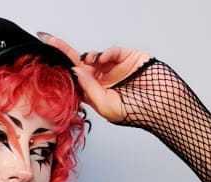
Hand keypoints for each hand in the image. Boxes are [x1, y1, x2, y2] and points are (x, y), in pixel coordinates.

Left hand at [36, 32, 153, 123]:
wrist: (164, 105)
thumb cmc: (137, 113)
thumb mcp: (106, 106)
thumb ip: (90, 89)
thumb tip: (76, 71)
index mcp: (96, 95)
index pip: (74, 81)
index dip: (61, 72)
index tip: (46, 62)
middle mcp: (103, 81)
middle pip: (78, 65)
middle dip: (64, 53)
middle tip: (48, 40)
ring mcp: (114, 68)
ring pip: (93, 57)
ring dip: (87, 58)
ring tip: (89, 63)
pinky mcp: (126, 57)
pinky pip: (110, 51)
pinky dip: (104, 53)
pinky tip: (102, 60)